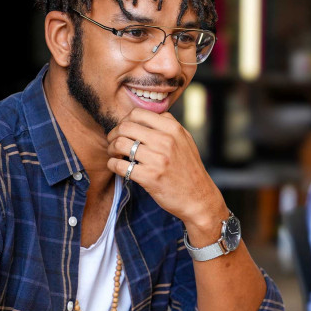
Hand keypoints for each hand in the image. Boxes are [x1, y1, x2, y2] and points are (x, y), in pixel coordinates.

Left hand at [106, 108, 226, 230]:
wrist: (198, 197)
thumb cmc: (190, 169)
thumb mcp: (186, 141)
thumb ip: (170, 125)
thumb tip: (150, 115)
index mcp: (173, 129)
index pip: (138, 113)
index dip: (125, 120)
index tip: (124, 130)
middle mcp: (166, 141)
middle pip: (125, 127)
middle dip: (114, 134)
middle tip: (114, 142)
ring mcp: (158, 159)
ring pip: (120, 144)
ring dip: (112, 149)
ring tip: (116, 155)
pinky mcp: (149, 177)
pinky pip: (119, 165)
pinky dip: (113, 165)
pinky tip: (118, 167)